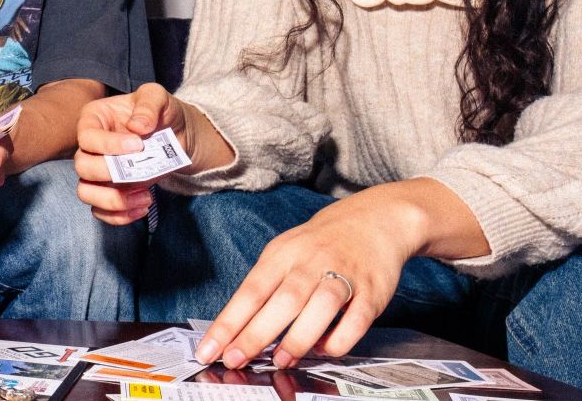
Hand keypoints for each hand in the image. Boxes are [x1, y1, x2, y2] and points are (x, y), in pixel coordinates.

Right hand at [72, 83, 200, 224]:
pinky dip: (119, 215)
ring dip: (113, 200)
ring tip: (145, 197)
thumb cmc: (162, 112)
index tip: (138, 145)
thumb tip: (137, 126)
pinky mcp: (108, 190)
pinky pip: (100, 211)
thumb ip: (149, 104)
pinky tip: (143, 206)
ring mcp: (98, 171)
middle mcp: (90, 146)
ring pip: (85, 192)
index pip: (87, 136)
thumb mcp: (159, 97)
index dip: (109, 144)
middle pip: (82, 166)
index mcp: (94, 119)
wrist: (177, 135)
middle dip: (109, 173)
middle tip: (140, 171)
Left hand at [194, 186, 426, 368]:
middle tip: (235, 360)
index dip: (228, 323)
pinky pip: (356, 319)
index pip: (250, 291)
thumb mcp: (284, 255)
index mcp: (283, 255)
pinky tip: (324, 349)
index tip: (210, 349)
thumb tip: (243, 333)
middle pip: (281, 300)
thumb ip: (267, 291)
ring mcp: (343, 275)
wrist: (372, 221)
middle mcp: (311, 263)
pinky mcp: (371, 291)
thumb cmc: (318, 245)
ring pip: (319, 308)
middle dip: (255, 334)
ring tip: (280, 360)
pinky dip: (339, 338)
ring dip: (297, 338)